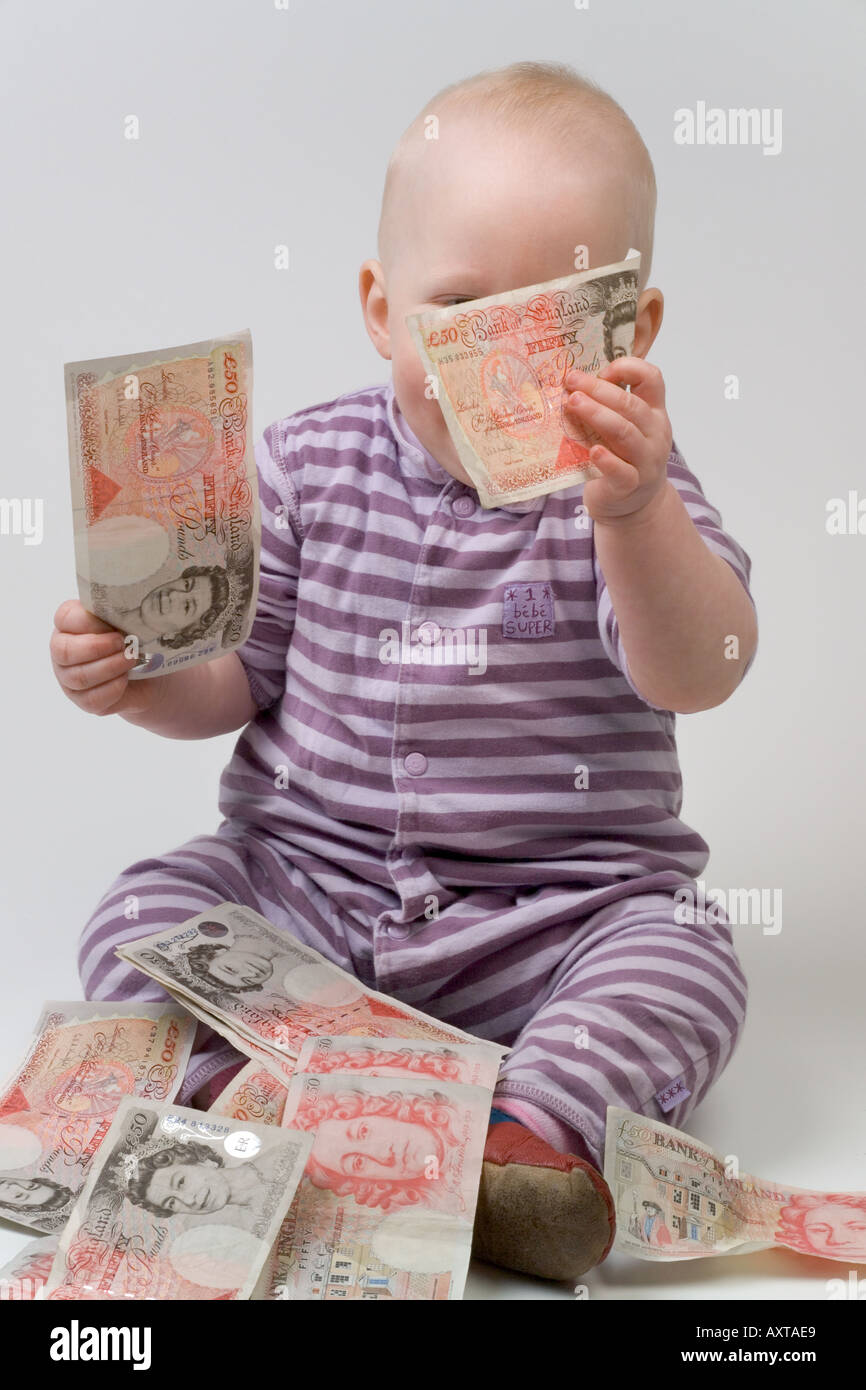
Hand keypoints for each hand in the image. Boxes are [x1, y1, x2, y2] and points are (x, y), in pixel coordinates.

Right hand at [50, 599, 155, 716]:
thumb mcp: (128, 622)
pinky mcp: (82, 700)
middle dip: (97, 647)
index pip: (65, 617)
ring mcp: (69, 677)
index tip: (112, 625)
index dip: (89, 621)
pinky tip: (125, 679)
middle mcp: (62, 650)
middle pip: (63, 650)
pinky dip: (114, 688)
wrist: (148, 674)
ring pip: (79, 677)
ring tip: (130, 660)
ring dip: (110, 667)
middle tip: (122, 644)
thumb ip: (119, 614)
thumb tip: (127, 613)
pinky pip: (92, 698)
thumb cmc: (133, 640)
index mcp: (69, 623)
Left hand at [563, 357, 672, 524]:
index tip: (600, 371)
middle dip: (599, 389)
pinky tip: (592, 451)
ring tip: (573, 403)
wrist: (634, 503)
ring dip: (597, 415)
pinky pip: (622, 471)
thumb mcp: (623, 427)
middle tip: (572, 381)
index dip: (627, 368)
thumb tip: (574, 382)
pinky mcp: (631, 485)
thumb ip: (609, 406)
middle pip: (631, 405)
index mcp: (654, 412)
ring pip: (625, 433)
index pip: (651, 378)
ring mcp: (646, 461)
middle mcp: (655, 433)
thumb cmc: (622, 457)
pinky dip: (607, 460)